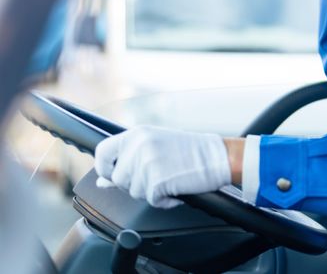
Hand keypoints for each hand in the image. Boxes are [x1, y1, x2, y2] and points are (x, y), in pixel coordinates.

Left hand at [94, 126, 231, 208]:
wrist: (217, 157)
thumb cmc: (192, 150)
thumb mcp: (155, 145)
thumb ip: (128, 159)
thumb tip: (103, 180)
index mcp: (136, 134)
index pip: (102, 152)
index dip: (105, 168)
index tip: (114, 174)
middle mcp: (139, 146)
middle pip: (118, 178)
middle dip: (135, 182)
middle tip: (158, 173)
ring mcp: (147, 164)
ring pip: (134, 191)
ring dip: (151, 191)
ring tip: (170, 178)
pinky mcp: (156, 181)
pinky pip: (151, 201)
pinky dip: (164, 200)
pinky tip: (175, 188)